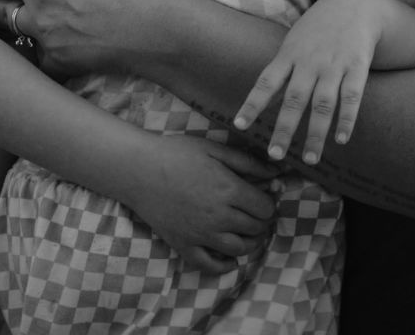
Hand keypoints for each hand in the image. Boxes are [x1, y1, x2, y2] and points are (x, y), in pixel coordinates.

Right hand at [116, 135, 278, 275]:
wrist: (138, 169)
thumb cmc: (176, 154)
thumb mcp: (214, 149)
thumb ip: (247, 161)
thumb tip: (276, 172)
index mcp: (229, 190)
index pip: (265, 208)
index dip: (268, 204)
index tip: (262, 199)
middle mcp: (219, 216)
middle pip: (256, 229)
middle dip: (261, 223)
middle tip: (255, 215)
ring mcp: (201, 234)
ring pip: (239, 250)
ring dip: (250, 243)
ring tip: (247, 233)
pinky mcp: (184, 245)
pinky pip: (210, 266)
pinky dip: (225, 266)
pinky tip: (229, 257)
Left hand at [233, 0, 390, 164]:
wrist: (355, 3)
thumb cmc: (318, 28)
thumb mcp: (294, 42)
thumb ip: (281, 70)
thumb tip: (264, 100)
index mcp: (289, 54)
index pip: (266, 82)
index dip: (252, 104)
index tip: (240, 125)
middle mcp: (309, 62)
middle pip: (294, 99)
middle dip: (284, 129)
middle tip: (274, 155)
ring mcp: (334, 65)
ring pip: (323, 104)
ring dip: (316, 134)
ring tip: (310, 160)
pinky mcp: (358, 66)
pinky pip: (352, 97)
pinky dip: (347, 119)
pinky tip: (342, 139)